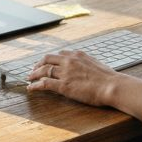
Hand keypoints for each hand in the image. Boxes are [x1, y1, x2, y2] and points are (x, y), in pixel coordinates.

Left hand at [26, 50, 141, 119]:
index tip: (47, 63)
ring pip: (44, 70)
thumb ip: (86, 64)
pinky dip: (35, 85)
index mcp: (78, 55)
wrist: (112, 86)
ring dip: (34, 74)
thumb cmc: (109, 79)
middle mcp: (70, 61)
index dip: (51, 59)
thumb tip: (84, 68)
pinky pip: (44, 84)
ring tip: (29, 78)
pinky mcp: (64, 85)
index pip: (60, 54)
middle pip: (47, 59)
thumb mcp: (96, 65)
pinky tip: (31, 88)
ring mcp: (66, 73)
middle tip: (33, 70)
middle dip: (38, 64)